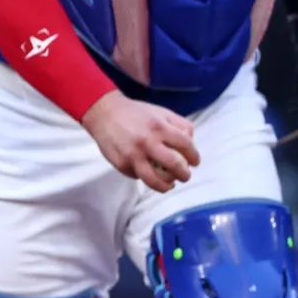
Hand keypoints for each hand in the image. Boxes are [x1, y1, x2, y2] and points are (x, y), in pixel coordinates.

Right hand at [81, 92, 198, 192]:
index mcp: (159, 127)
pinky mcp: (120, 163)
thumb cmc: (135, 113)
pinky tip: (147, 172)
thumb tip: (190, 143)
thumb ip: (180, 124)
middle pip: (174, 166)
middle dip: (184, 174)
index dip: (194, 157)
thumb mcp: (160, 112)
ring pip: (155, 180)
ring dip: (166, 185)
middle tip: (184, 176)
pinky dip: (145, 176)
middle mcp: (146, 142)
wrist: (103, 112)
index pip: (186, 146)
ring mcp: (132, 154)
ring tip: (169, 184)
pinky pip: (137, 176)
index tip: (194, 162)